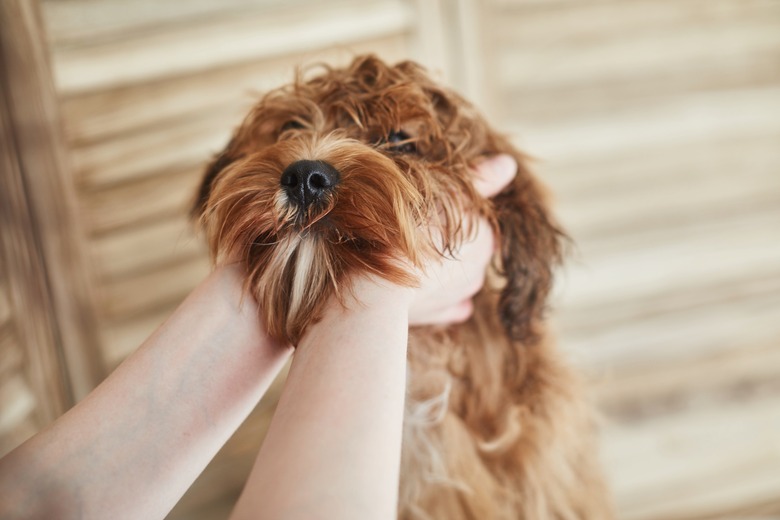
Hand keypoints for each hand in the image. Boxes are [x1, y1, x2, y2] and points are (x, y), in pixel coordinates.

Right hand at [408, 154, 516, 324]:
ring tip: (409, 254)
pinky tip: (419, 284)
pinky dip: (436, 293)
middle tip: (416, 228)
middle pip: (468, 247)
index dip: (454, 210)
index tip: (429, 207)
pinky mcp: (438, 315)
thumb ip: (480, 179)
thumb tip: (508, 164)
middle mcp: (479, 270)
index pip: (479, 219)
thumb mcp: (444, 191)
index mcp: (486, 238)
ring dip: (439, 266)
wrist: (376, 285)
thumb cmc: (407, 230)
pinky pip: (446, 303)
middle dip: (449, 240)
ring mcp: (459, 296)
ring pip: (455, 274)